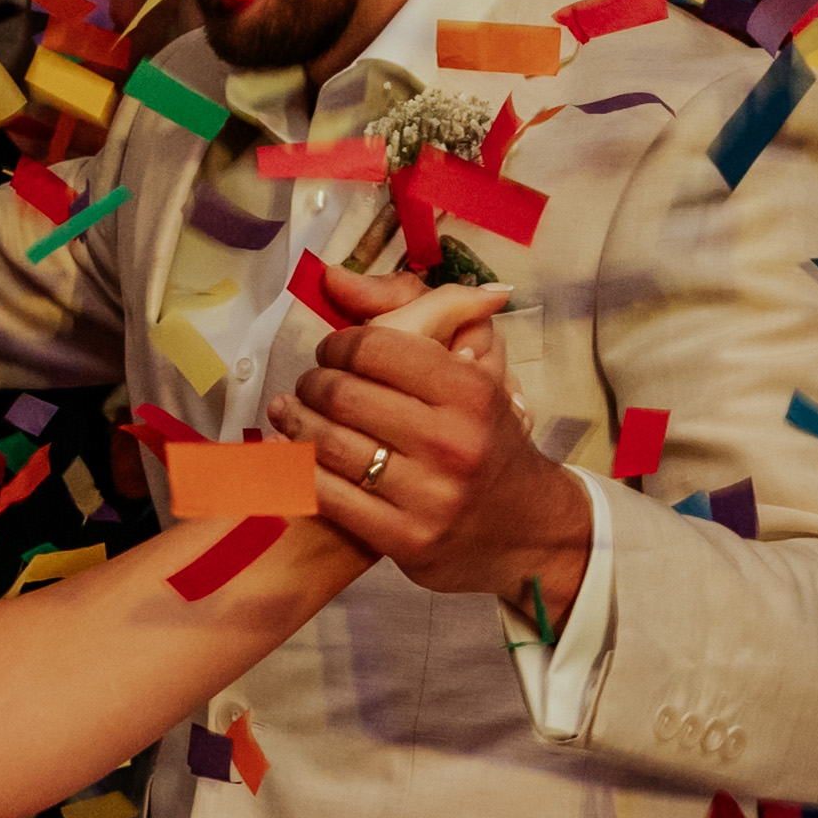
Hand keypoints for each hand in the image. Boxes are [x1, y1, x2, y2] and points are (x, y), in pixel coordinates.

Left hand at [271, 263, 558, 605]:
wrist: (526, 526)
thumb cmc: (489, 437)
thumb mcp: (480, 368)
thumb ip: (429, 310)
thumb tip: (337, 277)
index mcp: (469, 391)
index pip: (372, 348)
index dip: (338, 346)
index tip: (333, 353)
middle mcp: (451, 442)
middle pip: (343, 394)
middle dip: (313, 384)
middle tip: (310, 385)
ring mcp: (428, 496)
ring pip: (328, 444)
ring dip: (296, 422)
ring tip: (291, 413)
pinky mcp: (405, 539)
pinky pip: (328, 494)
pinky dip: (302, 469)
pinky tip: (297, 454)